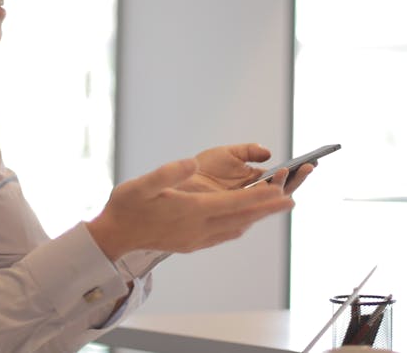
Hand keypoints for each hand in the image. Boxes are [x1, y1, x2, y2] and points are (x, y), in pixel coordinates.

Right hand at [86, 157, 293, 260]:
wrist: (115, 236)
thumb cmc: (127, 206)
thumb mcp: (141, 184)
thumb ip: (167, 173)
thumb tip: (190, 162)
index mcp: (190, 211)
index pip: (233, 204)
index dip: (259, 197)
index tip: (281, 190)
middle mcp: (198, 228)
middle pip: (241, 218)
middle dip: (267, 208)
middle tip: (292, 199)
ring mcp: (196, 238)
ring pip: (235, 228)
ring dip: (256, 217)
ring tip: (274, 207)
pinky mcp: (192, 244)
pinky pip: (224, 235)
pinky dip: (240, 225)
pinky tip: (245, 221)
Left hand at [181, 143, 314, 195]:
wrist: (181, 182)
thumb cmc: (203, 169)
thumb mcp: (229, 153)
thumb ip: (250, 151)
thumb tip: (270, 153)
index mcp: (255, 181)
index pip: (281, 178)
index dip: (296, 171)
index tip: (310, 161)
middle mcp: (254, 195)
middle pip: (283, 191)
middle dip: (297, 179)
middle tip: (309, 167)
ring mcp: (247, 205)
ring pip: (274, 200)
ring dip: (284, 186)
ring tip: (290, 173)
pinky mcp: (238, 213)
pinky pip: (259, 208)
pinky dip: (269, 199)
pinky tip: (276, 188)